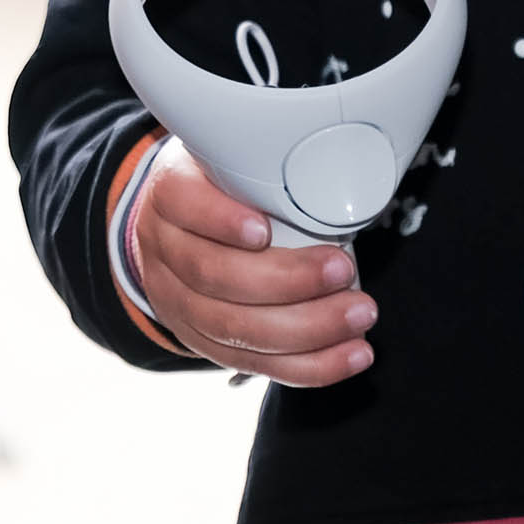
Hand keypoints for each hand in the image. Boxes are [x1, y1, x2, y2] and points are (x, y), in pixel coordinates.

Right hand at [130, 138, 373, 386]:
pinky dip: (309, 366)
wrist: (175, 228)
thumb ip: (261, 164)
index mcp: (169, 195)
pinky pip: (255, 364)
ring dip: (307, 329)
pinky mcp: (202, 342)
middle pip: (213, 276)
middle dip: (287, 281)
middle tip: (343, 271)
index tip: (265, 229)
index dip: (222, 221)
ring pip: (234, 330)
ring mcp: (177, 303)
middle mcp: (164, 252)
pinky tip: (351, 355)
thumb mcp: (226, 158)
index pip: (184, 205)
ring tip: (358, 315)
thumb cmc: (220, 187)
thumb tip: (334, 169)